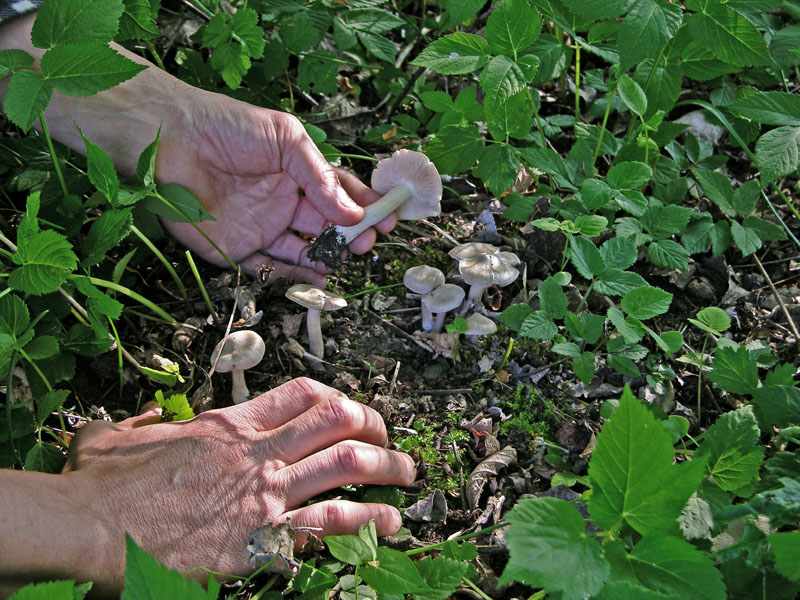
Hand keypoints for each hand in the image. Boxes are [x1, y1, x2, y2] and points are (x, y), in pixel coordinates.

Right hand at [62, 377, 414, 587]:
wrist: (90, 530)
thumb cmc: (102, 486)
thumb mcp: (116, 437)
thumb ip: (139, 425)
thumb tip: (140, 423)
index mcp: (229, 425)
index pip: (302, 393)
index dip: (338, 396)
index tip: (352, 410)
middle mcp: (257, 452)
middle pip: (338, 422)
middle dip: (376, 426)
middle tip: (390, 441)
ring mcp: (264, 494)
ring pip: (346, 466)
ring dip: (387, 469)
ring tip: (407, 477)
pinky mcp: (262, 539)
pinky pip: (329, 525)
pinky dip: (366, 522)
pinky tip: (388, 524)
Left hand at [154, 93, 395, 284]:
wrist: (170, 138)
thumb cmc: (226, 127)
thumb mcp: (286, 138)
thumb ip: (319, 175)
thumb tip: (351, 210)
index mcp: (295, 173)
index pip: (337, 193)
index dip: (362, 205)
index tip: (386, 215)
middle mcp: (281, 202)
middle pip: (325, 224)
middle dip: (351, 234)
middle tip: (368, 240)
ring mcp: (260, 227)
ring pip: (302, 250)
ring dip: (328, 256)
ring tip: (347, 257)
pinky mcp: (236, 249)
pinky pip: (269, 268)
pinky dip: (295, 276)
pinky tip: (318, 275)